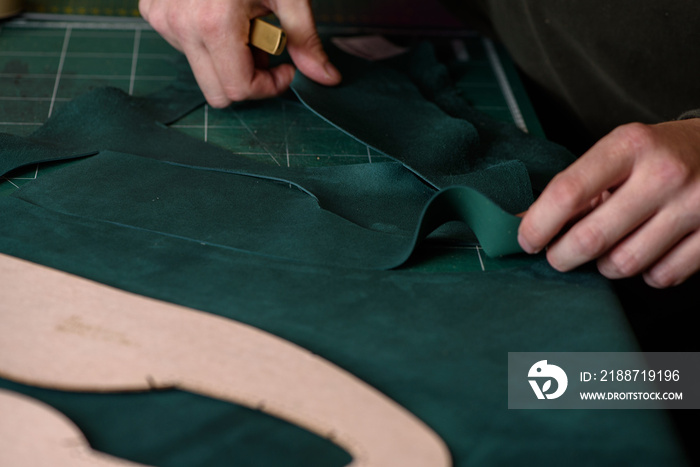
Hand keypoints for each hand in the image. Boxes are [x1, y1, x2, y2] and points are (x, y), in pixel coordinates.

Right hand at [139, 0, 341, 106]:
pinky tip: (221, 14)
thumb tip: (327, 78)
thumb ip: (305, 41)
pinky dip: (207, 41)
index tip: (285, 68)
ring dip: (228, 60)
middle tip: (264, 48)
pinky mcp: (153, 11)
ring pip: (202, 71)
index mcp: (214, 24)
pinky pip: (183, 48)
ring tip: (243, 23)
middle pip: (217, 92)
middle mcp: (181, 26)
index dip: (269, 86)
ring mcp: (162, 19)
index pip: (239, 89)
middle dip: (247, 79)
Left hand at [518, 119, 699, 287]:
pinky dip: (645, 273)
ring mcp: (694, 206)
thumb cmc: (659, 154)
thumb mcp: (618, 153)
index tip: (527, 240)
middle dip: (562, 256)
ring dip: (605, 265)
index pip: (568, 192)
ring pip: (623, 264)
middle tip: (558, 255)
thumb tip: (527, 224)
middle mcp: (663, 174)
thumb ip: (577, 187)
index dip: (538, 224)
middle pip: (591, 238)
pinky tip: (646, 252)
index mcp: (630, 146)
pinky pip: (660, 276)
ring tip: (608, 248)